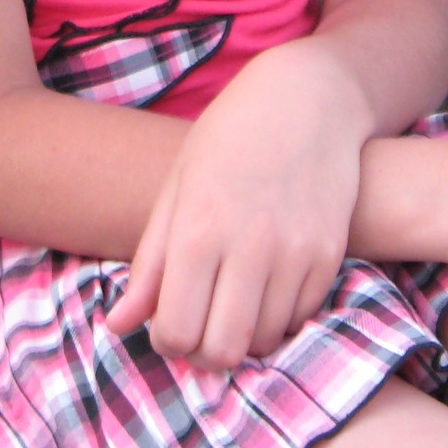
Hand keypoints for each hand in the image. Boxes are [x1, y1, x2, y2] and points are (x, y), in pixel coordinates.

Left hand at [105, 45, 367, 370]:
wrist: (309, 97)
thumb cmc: (230, 138)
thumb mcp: (178, 189)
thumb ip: (149, 265)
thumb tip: (117, 326)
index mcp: (198, 229)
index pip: (177, 332)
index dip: (168, 341)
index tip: (171, 323)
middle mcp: (249, 246)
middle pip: (222, 351)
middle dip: (205, 351)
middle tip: (202, 326)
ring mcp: (296, 252)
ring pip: (264, 341)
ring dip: (244, 334)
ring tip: (234, 301)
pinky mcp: (330, 254)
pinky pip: (300, 317)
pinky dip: (280, 315)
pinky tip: (267, 284)